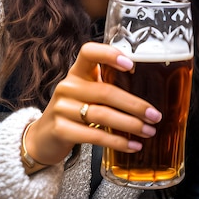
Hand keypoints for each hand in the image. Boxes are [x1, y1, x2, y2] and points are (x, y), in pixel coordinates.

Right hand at [22, 42, 160, 166]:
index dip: (109, 55)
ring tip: (149, 131)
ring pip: (102, 114)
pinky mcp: (60, 130)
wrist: (42, 139)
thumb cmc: (73, 112)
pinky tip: (133, 146)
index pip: (89, 52)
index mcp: (77, 72)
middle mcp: (68, 87)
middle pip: (106, 91)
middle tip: (155, 115)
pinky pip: (95, 135)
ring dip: (130, 125)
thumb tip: (150, 96)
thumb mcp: (86, 94)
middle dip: (135, 105)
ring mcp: (61, 108)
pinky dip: (118, 142)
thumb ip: (108, 88)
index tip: (131, 65)